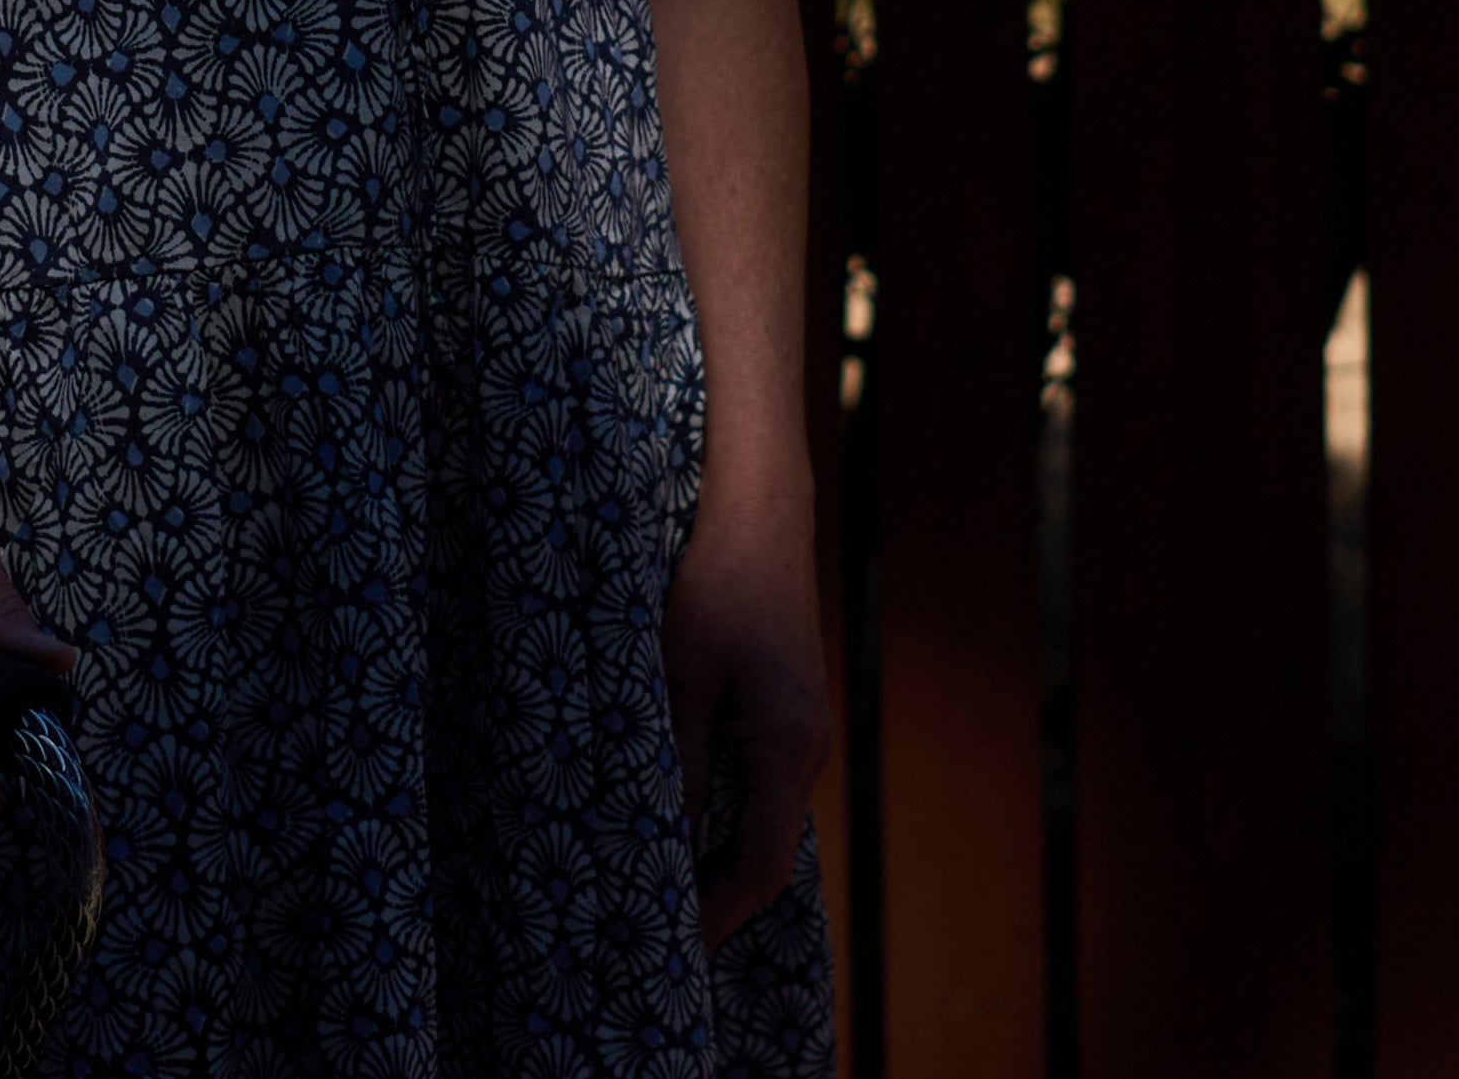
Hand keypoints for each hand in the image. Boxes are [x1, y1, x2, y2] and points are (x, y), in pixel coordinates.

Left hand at [663, 482, 832, 940]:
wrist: (758, 510)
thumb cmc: (714, 584)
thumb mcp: (679, 675)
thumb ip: (679, 758)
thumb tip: (663, 836)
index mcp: (787, 748)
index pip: (762, 865)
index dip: (721, 915)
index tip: (678, 949)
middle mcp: (805, 746)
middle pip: (765, 845)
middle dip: (715, 892)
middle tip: (654, 926)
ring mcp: (799, 724)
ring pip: (757, 809)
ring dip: (713, 845)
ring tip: (652, 878)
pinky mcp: (782, 702)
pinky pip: (754, 773)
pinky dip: (718, 803)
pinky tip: (674, 807)